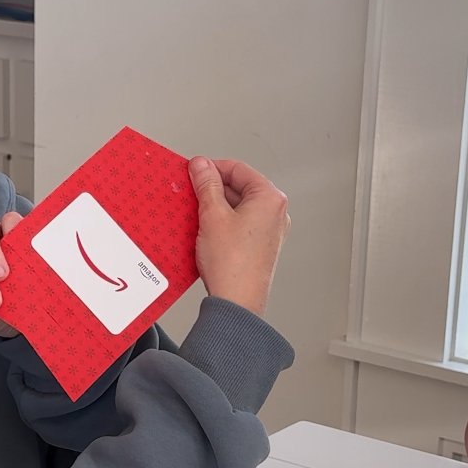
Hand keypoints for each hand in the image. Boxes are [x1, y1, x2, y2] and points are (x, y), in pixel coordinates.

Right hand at [188, 157, 289, 317]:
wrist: (237, 302)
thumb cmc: (233, 264)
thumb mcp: (213, 215)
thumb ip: (206, 185)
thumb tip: (202, 165)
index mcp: (270, 198)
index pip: (239, 169)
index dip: (213, 168)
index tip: (194, 171)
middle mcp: (275, 213)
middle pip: (240, 186)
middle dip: (214, 188)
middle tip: (192, 193)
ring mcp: (269, 231)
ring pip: (239, 206)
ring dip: (217, 206)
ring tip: (197, 214)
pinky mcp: (260, 246)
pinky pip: (240, 224)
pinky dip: (223, 222)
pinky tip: (206, 230)